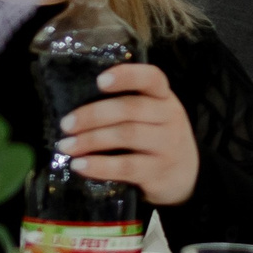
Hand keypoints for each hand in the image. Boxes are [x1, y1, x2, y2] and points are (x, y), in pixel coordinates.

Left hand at [56, 62, 198, 204]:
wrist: (186, 176)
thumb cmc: (156, 138)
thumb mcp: (152, 115)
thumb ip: (127, 106)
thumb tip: (75, 106)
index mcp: (164, 97)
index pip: (152, 78)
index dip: (127, 76)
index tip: (100, 81)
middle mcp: (170, 117)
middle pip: (131, 109)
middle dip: (93, 115)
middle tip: (66, 125)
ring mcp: (167, 145)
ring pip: (126, 136)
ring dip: (91, 140)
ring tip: (66, 146)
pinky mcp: (159, 171)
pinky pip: (126, 166)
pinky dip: (99, 166)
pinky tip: (79, 165)